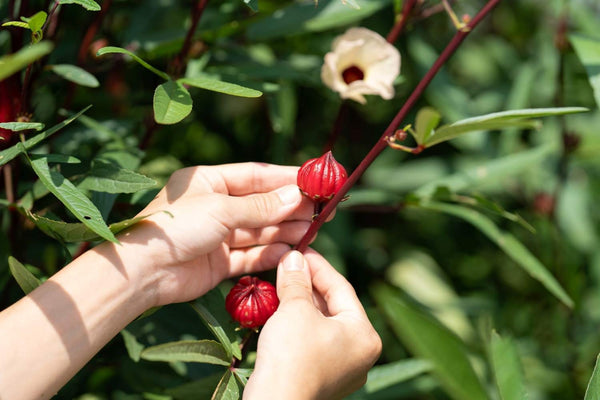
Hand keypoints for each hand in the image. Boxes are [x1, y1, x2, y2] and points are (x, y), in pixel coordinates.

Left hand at [114, 162, 314, 305]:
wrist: (143, 272)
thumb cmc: (176, 227)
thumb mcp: (221, 209)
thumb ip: (261, 206)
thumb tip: (297, 196)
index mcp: (208, 181)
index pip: (255, 176)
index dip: (286, 178)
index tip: (314, 181)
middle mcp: (214, 206)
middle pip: (261, 204)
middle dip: (290, 207)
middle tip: (322, 209)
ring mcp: (217, 235)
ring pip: (259, 230)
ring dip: (285, 230)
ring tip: (313, 229)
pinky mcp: (219, 262)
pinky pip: (250, 255)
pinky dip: (270, 253)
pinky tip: (291, 250)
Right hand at [244, 250, 381, 399]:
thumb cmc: (292, 355)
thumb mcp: (295, 309)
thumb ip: (297, 280)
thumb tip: (294, 257)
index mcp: (365, 335)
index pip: (342, 288)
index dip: (318, 265)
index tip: (300, 250)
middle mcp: (360, 354)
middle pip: (333, 307)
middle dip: (308, 285)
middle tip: (288, 265)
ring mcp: (342, 370)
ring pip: (322, 325)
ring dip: (301, 304)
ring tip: (281, 284)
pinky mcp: (322, 379)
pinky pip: (313, 343)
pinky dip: (298, 325)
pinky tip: (280, 312)